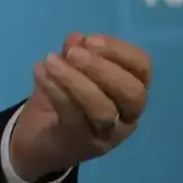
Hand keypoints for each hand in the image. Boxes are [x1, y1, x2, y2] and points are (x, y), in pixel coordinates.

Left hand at [9, 32, 151, 182]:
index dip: (119, 50)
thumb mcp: (67, 72)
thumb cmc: (64, 102)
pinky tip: (40, 74)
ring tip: (50, 61)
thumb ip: (74, 55)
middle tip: (72, 53)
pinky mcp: (82, 144)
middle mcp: (128, 116)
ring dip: (76, 81)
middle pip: (132, 93)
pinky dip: (56, 92)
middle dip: (102, 68)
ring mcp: (108, 135)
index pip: (142, 68)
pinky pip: (74, 117)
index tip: (90, 39)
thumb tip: (76, 38)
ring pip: (104, 109)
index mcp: (132, 93)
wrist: (40, 143)